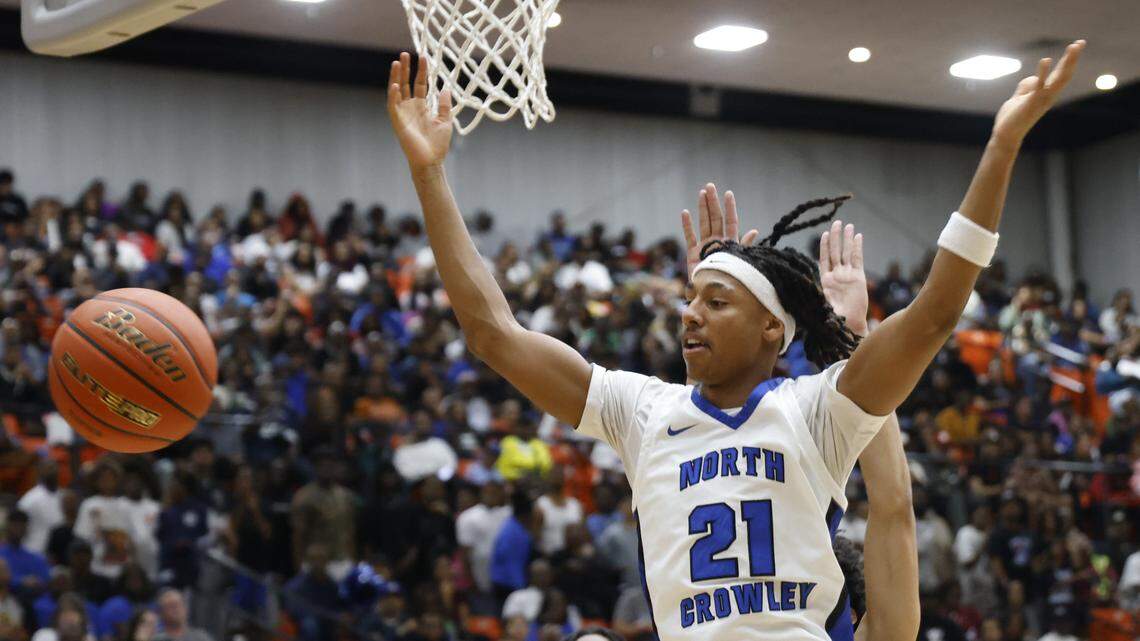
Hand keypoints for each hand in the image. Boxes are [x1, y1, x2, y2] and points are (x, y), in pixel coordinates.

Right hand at [387, 52, 453, 169]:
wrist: (431, 161)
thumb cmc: (438, 145)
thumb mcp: (445, 121)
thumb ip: (444, 105)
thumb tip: (445, 89)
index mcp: (422, 106)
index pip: (420, 84)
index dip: (421, 71)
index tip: (423, 57)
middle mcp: (411, 107)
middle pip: (406, 83)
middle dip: (405, 69)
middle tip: (404, 54)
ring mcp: (403, 113)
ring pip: (397, 91)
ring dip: (396, 77)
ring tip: (396, 62)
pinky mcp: (398, 122)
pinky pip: (393, 105)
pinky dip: (393, 95)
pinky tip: (395, 84)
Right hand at [680, 183, 758, 278]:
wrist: (713, 297)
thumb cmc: (729, 281)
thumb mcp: (739, 262)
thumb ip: (744, 246)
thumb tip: (755, 230)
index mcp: (730, 243)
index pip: (730, 221)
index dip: (730, 208)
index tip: (729, 194)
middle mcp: (717, 242)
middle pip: (715, 218)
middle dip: (713, 202)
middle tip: (710, 186)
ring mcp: (704, 247)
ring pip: (703, 223)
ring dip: (702, 208)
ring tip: (701, 194)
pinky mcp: (693, 254)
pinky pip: (690, 237)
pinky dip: (687, 225)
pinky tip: (685, 213)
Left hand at [819, 220, 868, 335]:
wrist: (850, 323)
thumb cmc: (834, 318)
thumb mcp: (822, 306)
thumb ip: (818, 297)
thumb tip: (807, 290)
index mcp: (825, 279)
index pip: (824, 258)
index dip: (824, 246)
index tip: (825, 234)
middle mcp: (836, 275)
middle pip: (836, 252)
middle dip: (836, 237)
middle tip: (837, 222)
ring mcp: (848, 275)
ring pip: (847, 253)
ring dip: (847, 239)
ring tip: (848, 225)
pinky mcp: (859, 277)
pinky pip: (858, 259)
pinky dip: (858, 248)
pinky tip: (857, 236)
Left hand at [991, 40, 1083, 148]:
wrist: (1006, 134)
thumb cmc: (1013, 117)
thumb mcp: (1020, 98)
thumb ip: (1027, 87)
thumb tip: (1033, 78)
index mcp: (1047, 93)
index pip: (1061, 74)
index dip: (1069, 60)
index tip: (1077, 44)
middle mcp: (1049, 95)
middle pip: (1065, 74)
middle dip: (1073, 58)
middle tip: (1080, 42)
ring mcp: (1042, 99)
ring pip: (1059, 78)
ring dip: (1067, 62)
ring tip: (1073, 47)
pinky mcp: (1031, 102)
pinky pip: (1039, 85)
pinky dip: (1043, 72)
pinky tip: (1046, 60)